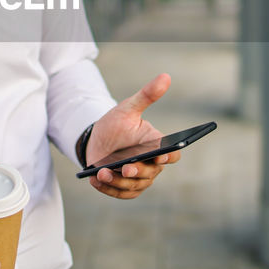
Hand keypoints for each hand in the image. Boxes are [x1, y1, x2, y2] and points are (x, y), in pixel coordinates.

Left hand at [84, 73, 178, 198]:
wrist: (96, 140)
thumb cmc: (117, 124)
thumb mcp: (128, 108)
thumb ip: (147, 95)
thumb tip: (166, 76)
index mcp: (157, 145)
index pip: (173, 154)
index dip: (170, 156)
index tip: (162, 154)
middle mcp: (152, 165)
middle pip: (151, 173)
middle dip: (138, 171)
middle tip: (126, 168)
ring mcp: (139, 179)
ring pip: (133, 185)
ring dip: (118, 181)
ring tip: (102, 173)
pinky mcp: (125, 189)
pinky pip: (119, 192)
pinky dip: (108, 188)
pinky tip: (95, 180)